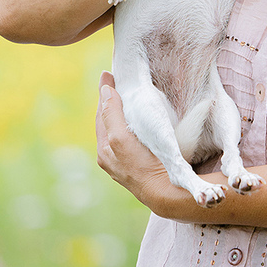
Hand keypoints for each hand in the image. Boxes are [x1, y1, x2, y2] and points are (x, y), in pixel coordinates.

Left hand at [95, 71, 171, 207]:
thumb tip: (105, 90)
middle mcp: (111, 155)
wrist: (164, 192)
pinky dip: (132, 124)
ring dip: (122, 112)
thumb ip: (112, 114)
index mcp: (105, 149)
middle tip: (116, 81)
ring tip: (127, 96)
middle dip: (112, 102)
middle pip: (110, 121)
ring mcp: (125, 160)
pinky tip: (139, 120)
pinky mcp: (139, 162)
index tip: (108, 74)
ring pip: (120, 128)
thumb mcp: (121, 137)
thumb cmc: (142, 164)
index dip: (105, 93)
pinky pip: (131, 137)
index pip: (103, 113)